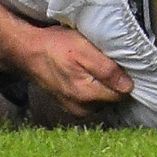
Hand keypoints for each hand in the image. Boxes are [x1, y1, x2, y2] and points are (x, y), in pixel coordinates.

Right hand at [13, 23, 132, 116]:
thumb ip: (107, 70)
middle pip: (112, 99)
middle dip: (111, 82)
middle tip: (100, 62)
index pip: (121, 94)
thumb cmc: (55, 47)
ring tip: (90, 68)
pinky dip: (90, 89)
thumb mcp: (83, 50)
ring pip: (102, 100)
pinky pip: (90, 101)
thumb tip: (128, 86)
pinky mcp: (69, 107)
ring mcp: (75, 110)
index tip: (115, 63)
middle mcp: (82, 108)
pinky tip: (83, 76)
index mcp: (87, 95)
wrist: (28, 52)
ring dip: (101, 86)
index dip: (122, 77)